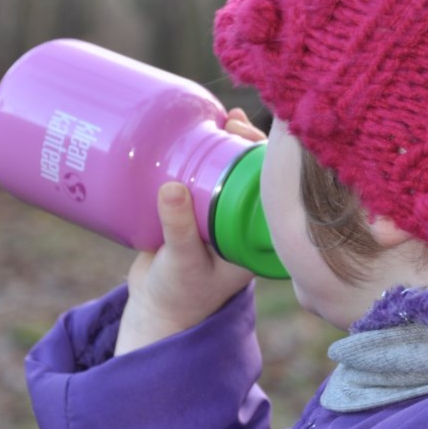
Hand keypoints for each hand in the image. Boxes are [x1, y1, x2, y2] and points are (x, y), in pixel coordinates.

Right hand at [115, 109, 266, 354]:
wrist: (156, 311)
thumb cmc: (179, 294)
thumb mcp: (182, 260)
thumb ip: (179, 228)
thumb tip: (171, 188)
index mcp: (256, 236)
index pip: (271, 188)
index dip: (267, 159)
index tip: (249, 137)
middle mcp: (244, 223)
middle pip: (252, 173)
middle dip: (247, 144)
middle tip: (230, 122)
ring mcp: (221, 216)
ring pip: (229, 172)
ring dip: (228, 144)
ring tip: (221, 118)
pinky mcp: (196, 212)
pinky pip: (204, 178)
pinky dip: (203, 155)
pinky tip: (201, 130)